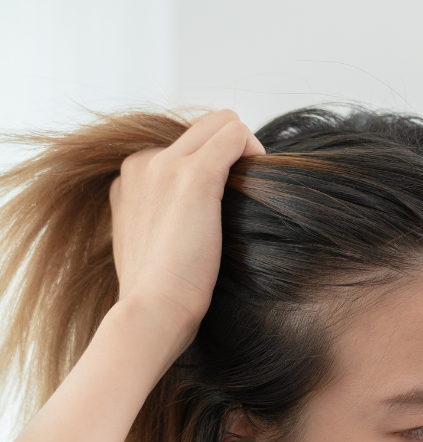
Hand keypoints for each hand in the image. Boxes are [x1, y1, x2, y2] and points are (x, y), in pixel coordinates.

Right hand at [109, 110, 263, 357]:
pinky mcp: (192, 177)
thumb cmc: (161, 295)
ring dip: (246, 149)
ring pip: (221, 122)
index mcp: (131, 179)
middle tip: (251, 189)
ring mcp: (164, 165)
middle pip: (203, 126)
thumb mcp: (157, 248)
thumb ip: (169, 222)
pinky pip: (233, 133)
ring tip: (256, 187)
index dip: (214, 166)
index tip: (230, 198)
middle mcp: (143, 163)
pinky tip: (263, 179)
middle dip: (233, 150)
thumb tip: (201, 223)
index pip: (182, 146)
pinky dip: (254, 150)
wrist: (152, 310)